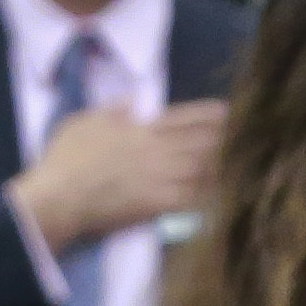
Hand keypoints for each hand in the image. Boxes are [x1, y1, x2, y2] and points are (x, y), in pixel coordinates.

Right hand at [13, 100, 222, 249]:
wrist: (60, 196)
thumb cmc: (66, 159)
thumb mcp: (83, 121)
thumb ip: (111, 111)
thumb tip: (131, 101)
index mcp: (141, 128)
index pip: (181, 117)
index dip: (206, 114)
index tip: (226, 110)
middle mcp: (156, 150)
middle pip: (199, 142)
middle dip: (223, 138)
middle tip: (245, 136)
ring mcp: (158, 177)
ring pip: (200, 168)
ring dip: (221, 165)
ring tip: (239, 163)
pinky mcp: (156, 204)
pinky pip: (190, 198)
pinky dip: (207, 195)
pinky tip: (221, 194)